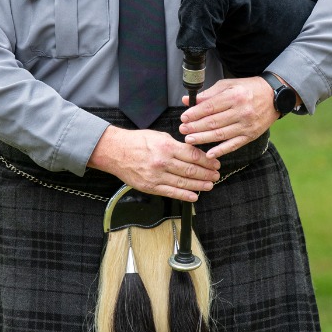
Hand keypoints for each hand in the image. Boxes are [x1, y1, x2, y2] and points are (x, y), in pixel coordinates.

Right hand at [88, 125, 219, 201]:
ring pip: (183, 183)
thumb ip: (176, 145)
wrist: (115, 152)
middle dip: (206, 173)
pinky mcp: (150, 187)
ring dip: (199, 185)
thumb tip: (192, 152)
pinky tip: (194, 196)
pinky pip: (171, 192)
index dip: (206, 161)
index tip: (214, 163)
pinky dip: (184, 195)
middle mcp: (163, 162)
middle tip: (216, 175)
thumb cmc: (136, 142)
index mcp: (166, 146)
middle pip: (191, 170)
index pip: (192, 155)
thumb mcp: (158, 136)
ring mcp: (156, 176)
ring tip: (209, 185)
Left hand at [179, 76, 276, 157]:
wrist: (274, 96)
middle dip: (195, 127)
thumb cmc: (249, 89)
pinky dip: (221, 150)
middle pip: (213, 122)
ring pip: (221, 134)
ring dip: (203, 138)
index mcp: (235, 96)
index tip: (184, 117)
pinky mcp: (251, 136)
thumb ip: (208, 94)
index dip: (195, 113)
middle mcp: (241, 111)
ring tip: (189, 140)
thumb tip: (188, 100)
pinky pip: (234, 145)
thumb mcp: (229, 85)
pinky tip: (209, 154)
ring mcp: (247, 125)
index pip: (210, 107)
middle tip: (182, 130)